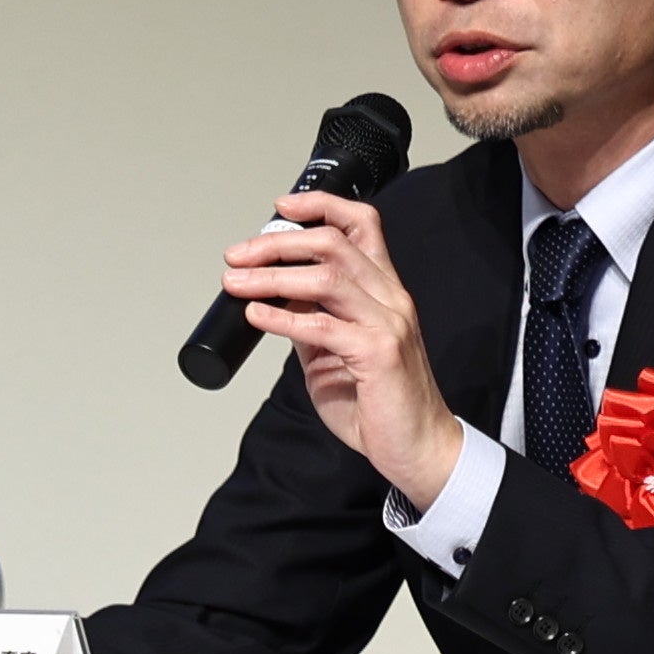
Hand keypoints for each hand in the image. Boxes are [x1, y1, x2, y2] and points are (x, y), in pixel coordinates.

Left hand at [220, 191, 463, 508]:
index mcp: (385, 291)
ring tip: (236, 282)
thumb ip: (312, 323)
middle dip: (278, 243)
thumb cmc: (381, 404)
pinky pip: (322, 326)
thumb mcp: (336, 353)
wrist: (417, 447)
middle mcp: (390, 298)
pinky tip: (256, 316)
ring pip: (326, 278)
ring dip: (272, 276)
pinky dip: (282, 317)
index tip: (281, 208)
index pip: (361, 226)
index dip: (322, 207)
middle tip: (238, 255)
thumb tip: (274, 301)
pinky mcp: (378, 353)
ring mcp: (387, 323)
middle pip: (334, 244)